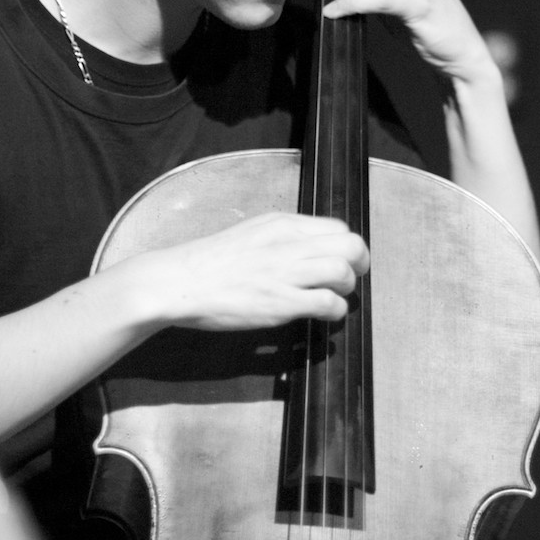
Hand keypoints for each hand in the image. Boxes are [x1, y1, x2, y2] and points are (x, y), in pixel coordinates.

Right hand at [136, 213, 367, 330]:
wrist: (180, 282)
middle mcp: (289, 242)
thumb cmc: (210, 262)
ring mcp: (286, 272)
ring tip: (335, 297)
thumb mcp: (252, 234)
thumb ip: (282, 239)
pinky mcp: (281, 302)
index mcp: (282, 224)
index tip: (343, 262)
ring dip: (347, 288)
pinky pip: (328, 303)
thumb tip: (309, 250)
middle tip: (351, 280)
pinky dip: (335, 311)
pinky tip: (324, 315)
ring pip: (343, 271)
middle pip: (350, 244)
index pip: (338, 227)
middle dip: (360, 264)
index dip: (347, 247)